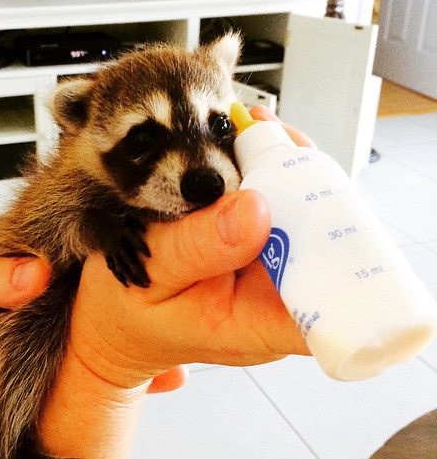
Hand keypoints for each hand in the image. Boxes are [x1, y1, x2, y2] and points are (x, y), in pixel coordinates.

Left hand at [0, 256, 183, 453]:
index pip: (89, 246)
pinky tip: (168, 379)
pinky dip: (144, 378)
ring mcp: (72, 338)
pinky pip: (117, 374)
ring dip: (157, 333)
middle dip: (156, 288)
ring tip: (183, 341)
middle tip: (185, 292)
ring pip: (126, 331)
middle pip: (118, 290)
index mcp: (35, 272)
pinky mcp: (74, 375)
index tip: (151, 252)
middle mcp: (60, 298)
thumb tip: (37, 273)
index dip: (123, 242)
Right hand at [70, 107, 311, 389]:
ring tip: (246, 135)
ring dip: (285, 169)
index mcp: (261, 323)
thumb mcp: (146, 280)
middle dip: (306, 184)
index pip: (337, 301)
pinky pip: (279, 203)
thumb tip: (254, 209)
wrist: (115, 320)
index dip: (342, 249)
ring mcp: (271, 270)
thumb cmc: (125, 314)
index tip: (311, 197)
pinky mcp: (258, 248)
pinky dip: (264, 171)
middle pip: (328, 239)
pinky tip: (241, 147)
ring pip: (306, 213)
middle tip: (263, 141)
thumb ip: (194, 249)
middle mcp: (278, 296)